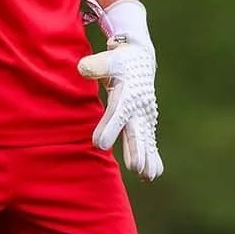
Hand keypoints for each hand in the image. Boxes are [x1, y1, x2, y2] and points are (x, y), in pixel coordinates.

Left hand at [77, 0, 162, 179]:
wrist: (140, 57)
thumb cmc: (120, 60)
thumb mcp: (108, 59)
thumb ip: (96, 65)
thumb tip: (82, 68)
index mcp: (126, 92)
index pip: (117, 113)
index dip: (109, 128)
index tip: (99, 144)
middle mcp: (138, 106)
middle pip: (136, 130)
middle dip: (136, 149)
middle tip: (136, 168)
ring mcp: (144, 114)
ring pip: (145, 139)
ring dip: (146, 157)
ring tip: (147, 176)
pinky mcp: (146, 120)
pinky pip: (149, 140)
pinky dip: (152, 156)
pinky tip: (152, 174)